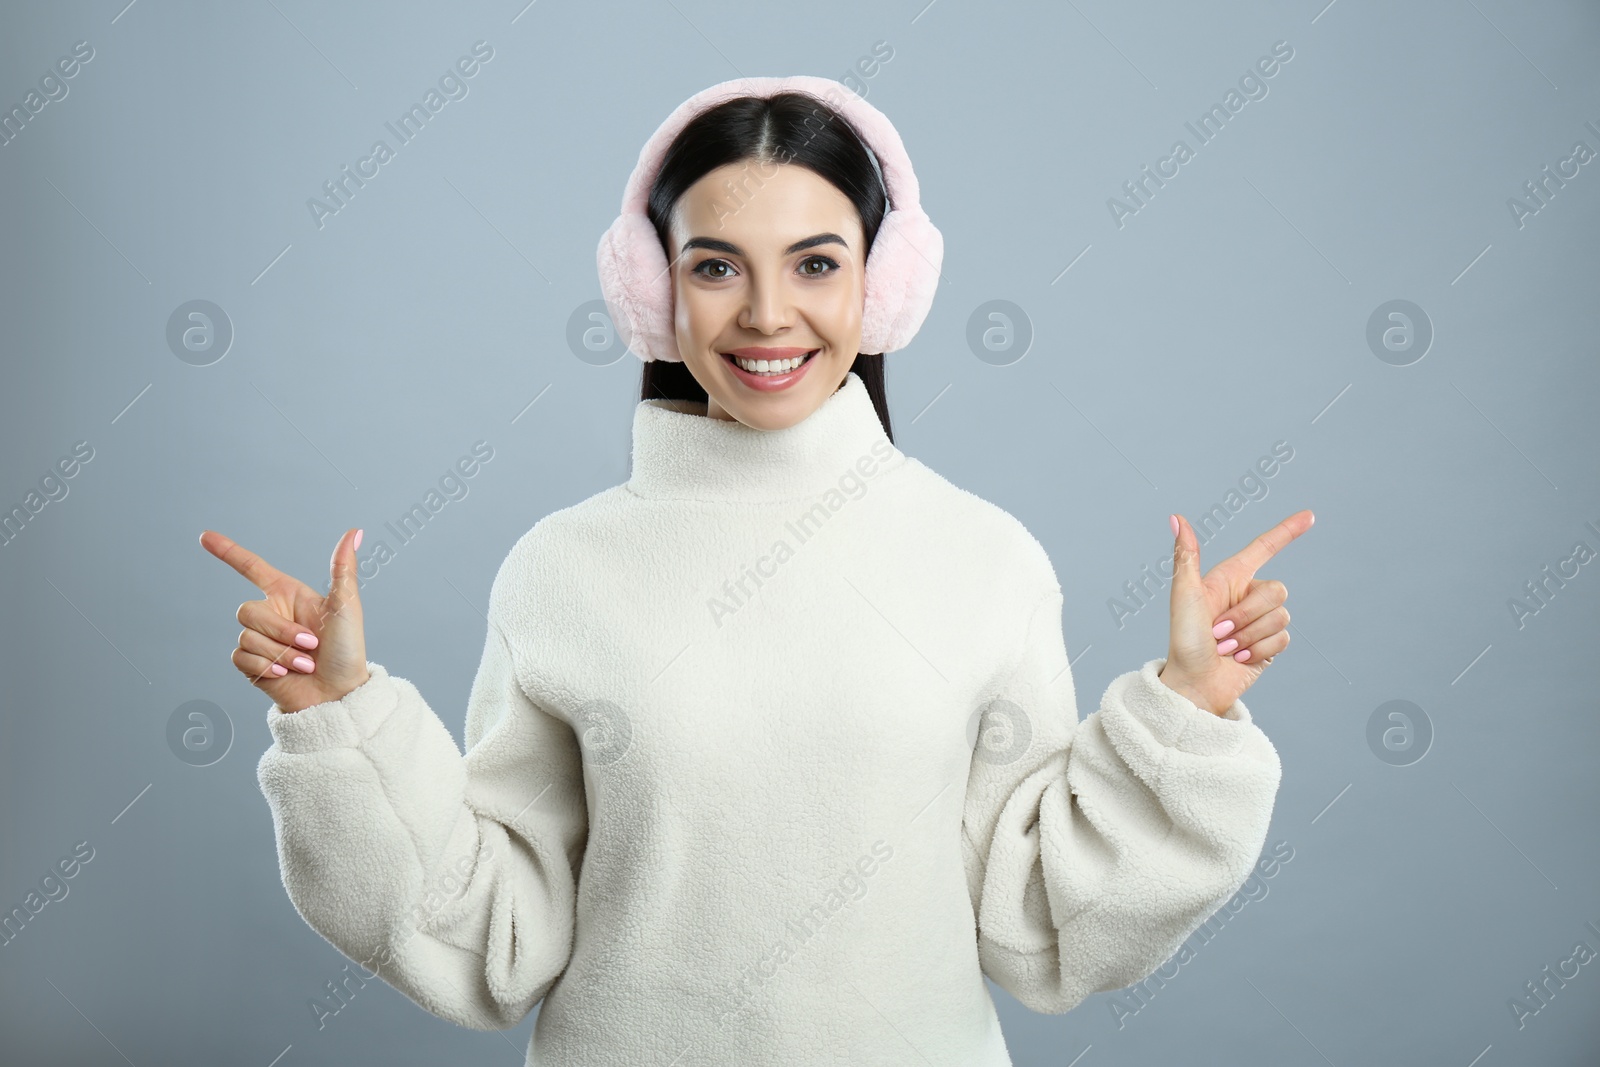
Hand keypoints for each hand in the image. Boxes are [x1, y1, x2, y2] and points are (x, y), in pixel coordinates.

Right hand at [200, 527, 370, 713]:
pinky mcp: (252, 665)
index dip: (228, 552)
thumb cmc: (347, 650)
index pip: (252, 568)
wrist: (339, 694)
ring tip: (305, 664)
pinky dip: (264, 666)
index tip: (205, 536)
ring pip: (246, 636)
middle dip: (280, 630)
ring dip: (280, 652)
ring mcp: (260, 640)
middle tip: (311, 644)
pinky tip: (284, 674)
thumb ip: (342, 568)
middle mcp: (272, 614)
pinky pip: (240, 657)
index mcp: (289, 595)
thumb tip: (354, 531)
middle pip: (247, 610)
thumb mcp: (346, 606)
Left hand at [1158, 510, 1313, 715]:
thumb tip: (1176, 518)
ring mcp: (1260, 621)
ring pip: (1281, 616)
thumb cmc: (1184, 639)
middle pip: (1276, 590)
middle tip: (1218, 632)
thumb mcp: (1184, 595)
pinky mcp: (1269, 645)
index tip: (1309, 516)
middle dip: (1247, 614)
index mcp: (1228, 578)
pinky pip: (1283, 639)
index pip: (1264, 548)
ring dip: (1249, 635)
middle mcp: (1247, 596)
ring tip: (1225, 647)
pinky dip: (1258, 650)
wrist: (1193, 683)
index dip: (1287, 531)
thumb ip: (1186, 556)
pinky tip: (1238, 658)